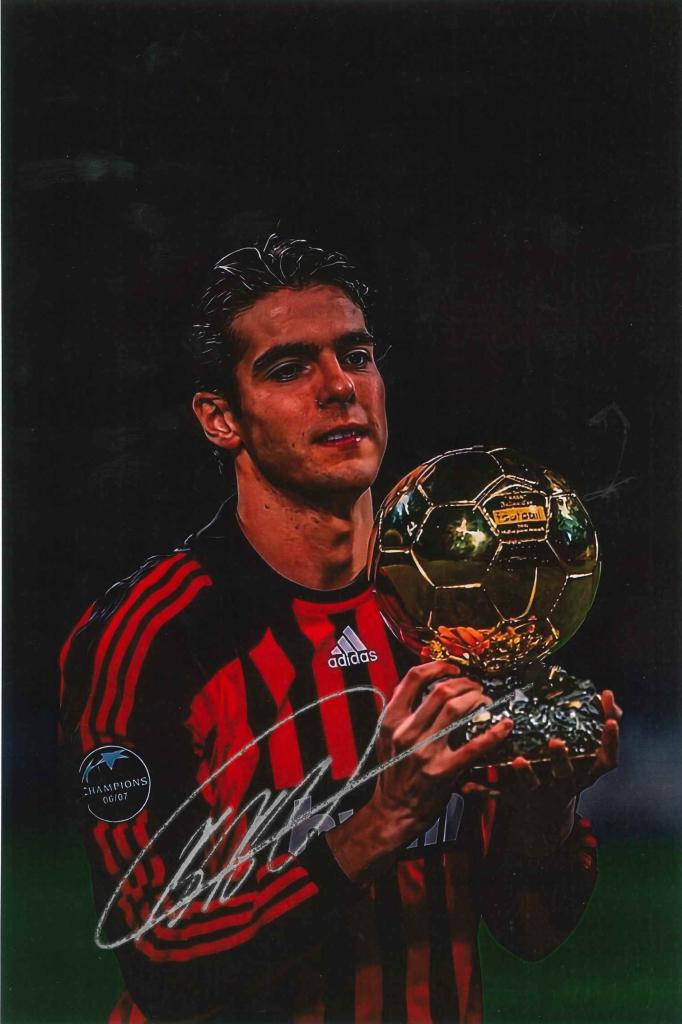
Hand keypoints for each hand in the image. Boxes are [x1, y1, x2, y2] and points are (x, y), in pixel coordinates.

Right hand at [371, 661, 512, 844]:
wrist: (393, 810)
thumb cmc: (393, 772)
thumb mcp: (388, 737)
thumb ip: (402, 711)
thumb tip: (426, 685)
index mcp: (392, 720)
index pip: (414, 678)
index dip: (438, 667)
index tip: (453, 668)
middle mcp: (407, 732)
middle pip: (441, 691)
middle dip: (465, 684)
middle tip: (476, 687)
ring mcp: (425, 751)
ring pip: (457, 710)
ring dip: (477, 700)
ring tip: (486, 701)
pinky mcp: (444, 771)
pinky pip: (475, 746)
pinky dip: (494, 733)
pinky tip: (505, 726)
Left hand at [462, 689, 621, 857]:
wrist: (544, 817)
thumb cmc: (566, 771)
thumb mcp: (585, 753)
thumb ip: (598, 725)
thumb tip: (611, 697)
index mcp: (584, 772)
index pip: (606, 759)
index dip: (611, 741)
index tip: (610, 720)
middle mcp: (563, 785)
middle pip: (567, 774)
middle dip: (562, 760)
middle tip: (556, 742)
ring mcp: (538, 794)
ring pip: (532, 786)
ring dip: (526, 774)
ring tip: (518, 760)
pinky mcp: (514, 799)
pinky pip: (497, 795)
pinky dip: (482, 790)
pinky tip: (466, 785)